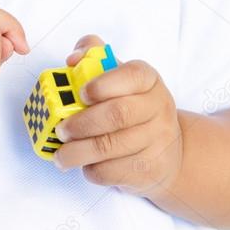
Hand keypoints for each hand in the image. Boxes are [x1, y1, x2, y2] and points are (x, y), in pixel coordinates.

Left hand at [52, 34, 182, 197]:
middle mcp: (158, 106)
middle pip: (118, 114)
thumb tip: (74, 59)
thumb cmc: (132, 106)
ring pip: (111, 147)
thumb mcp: (118, 77)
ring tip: (62, 154)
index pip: (131, 76)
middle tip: (61, 130)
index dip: (103, 84)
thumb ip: (93, 58)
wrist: (168, 149)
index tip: (82, 93)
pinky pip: (113, 171)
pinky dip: (92, 170)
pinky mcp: (150, 169)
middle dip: (82, 123)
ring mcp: (157, 139)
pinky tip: (85, 164)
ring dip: (78, 152)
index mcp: (148, 79)